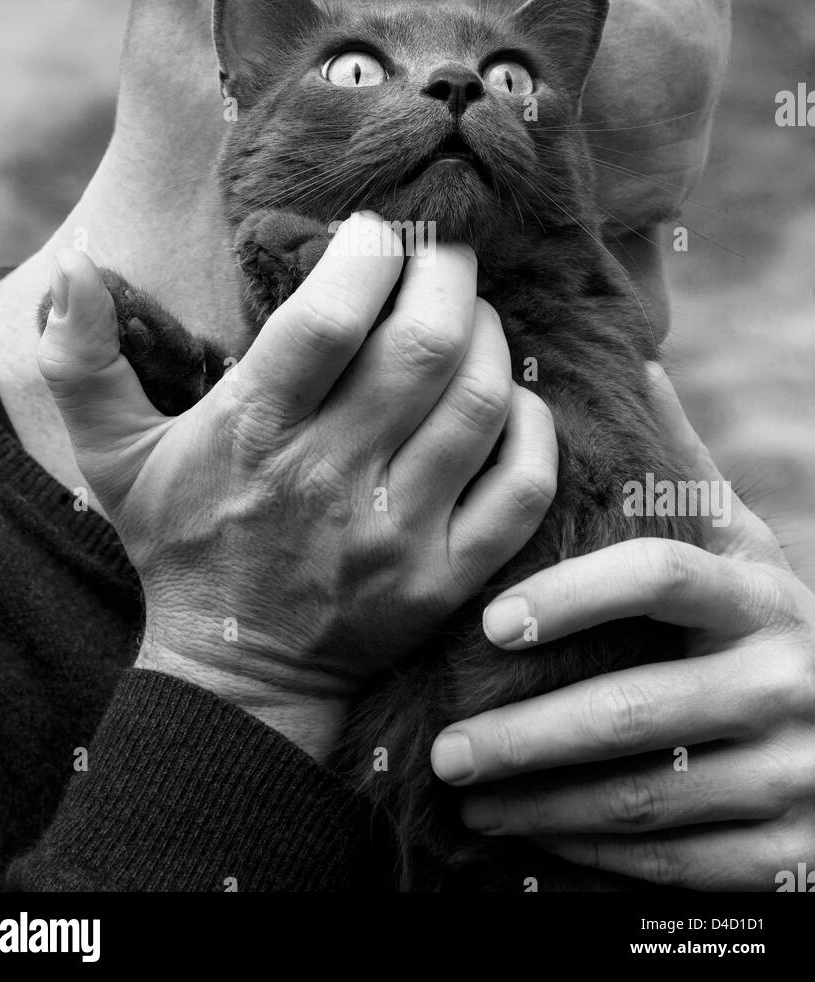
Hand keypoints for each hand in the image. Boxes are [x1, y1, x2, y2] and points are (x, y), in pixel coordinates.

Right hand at [37, 213, 556, 761]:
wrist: (235, 675)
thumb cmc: (181, 542)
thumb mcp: (113, 454)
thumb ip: (82, 360)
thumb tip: (73, 267)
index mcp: (254, 435)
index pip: (328, 321)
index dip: (368, 253)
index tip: (375, 228)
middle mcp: (332, 480)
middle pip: (425, 347)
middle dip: (447, 273)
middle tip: (442, 249)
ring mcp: (399, 536)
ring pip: (480, 403)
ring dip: (488, 335)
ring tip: (469, 312)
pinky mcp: (448, 579)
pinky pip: (524, 486)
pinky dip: (531, 425)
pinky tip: (506, 395)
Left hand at [432, 364, 814, 889]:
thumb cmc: (765, 624)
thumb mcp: (743, 545)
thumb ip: (684, 471)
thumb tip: (637, 359)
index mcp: (759, 593)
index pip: (658, 577)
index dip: (569, 595)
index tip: (488, 619)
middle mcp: (785, 680)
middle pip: (634, 708)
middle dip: (524, 734)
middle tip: (446, 745)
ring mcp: (793, 773)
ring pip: (643, 800)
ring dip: (539, 802)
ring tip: (465, 791)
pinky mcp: (789, 856)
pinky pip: (673, 866)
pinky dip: (590, 854)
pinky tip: (531, 839)